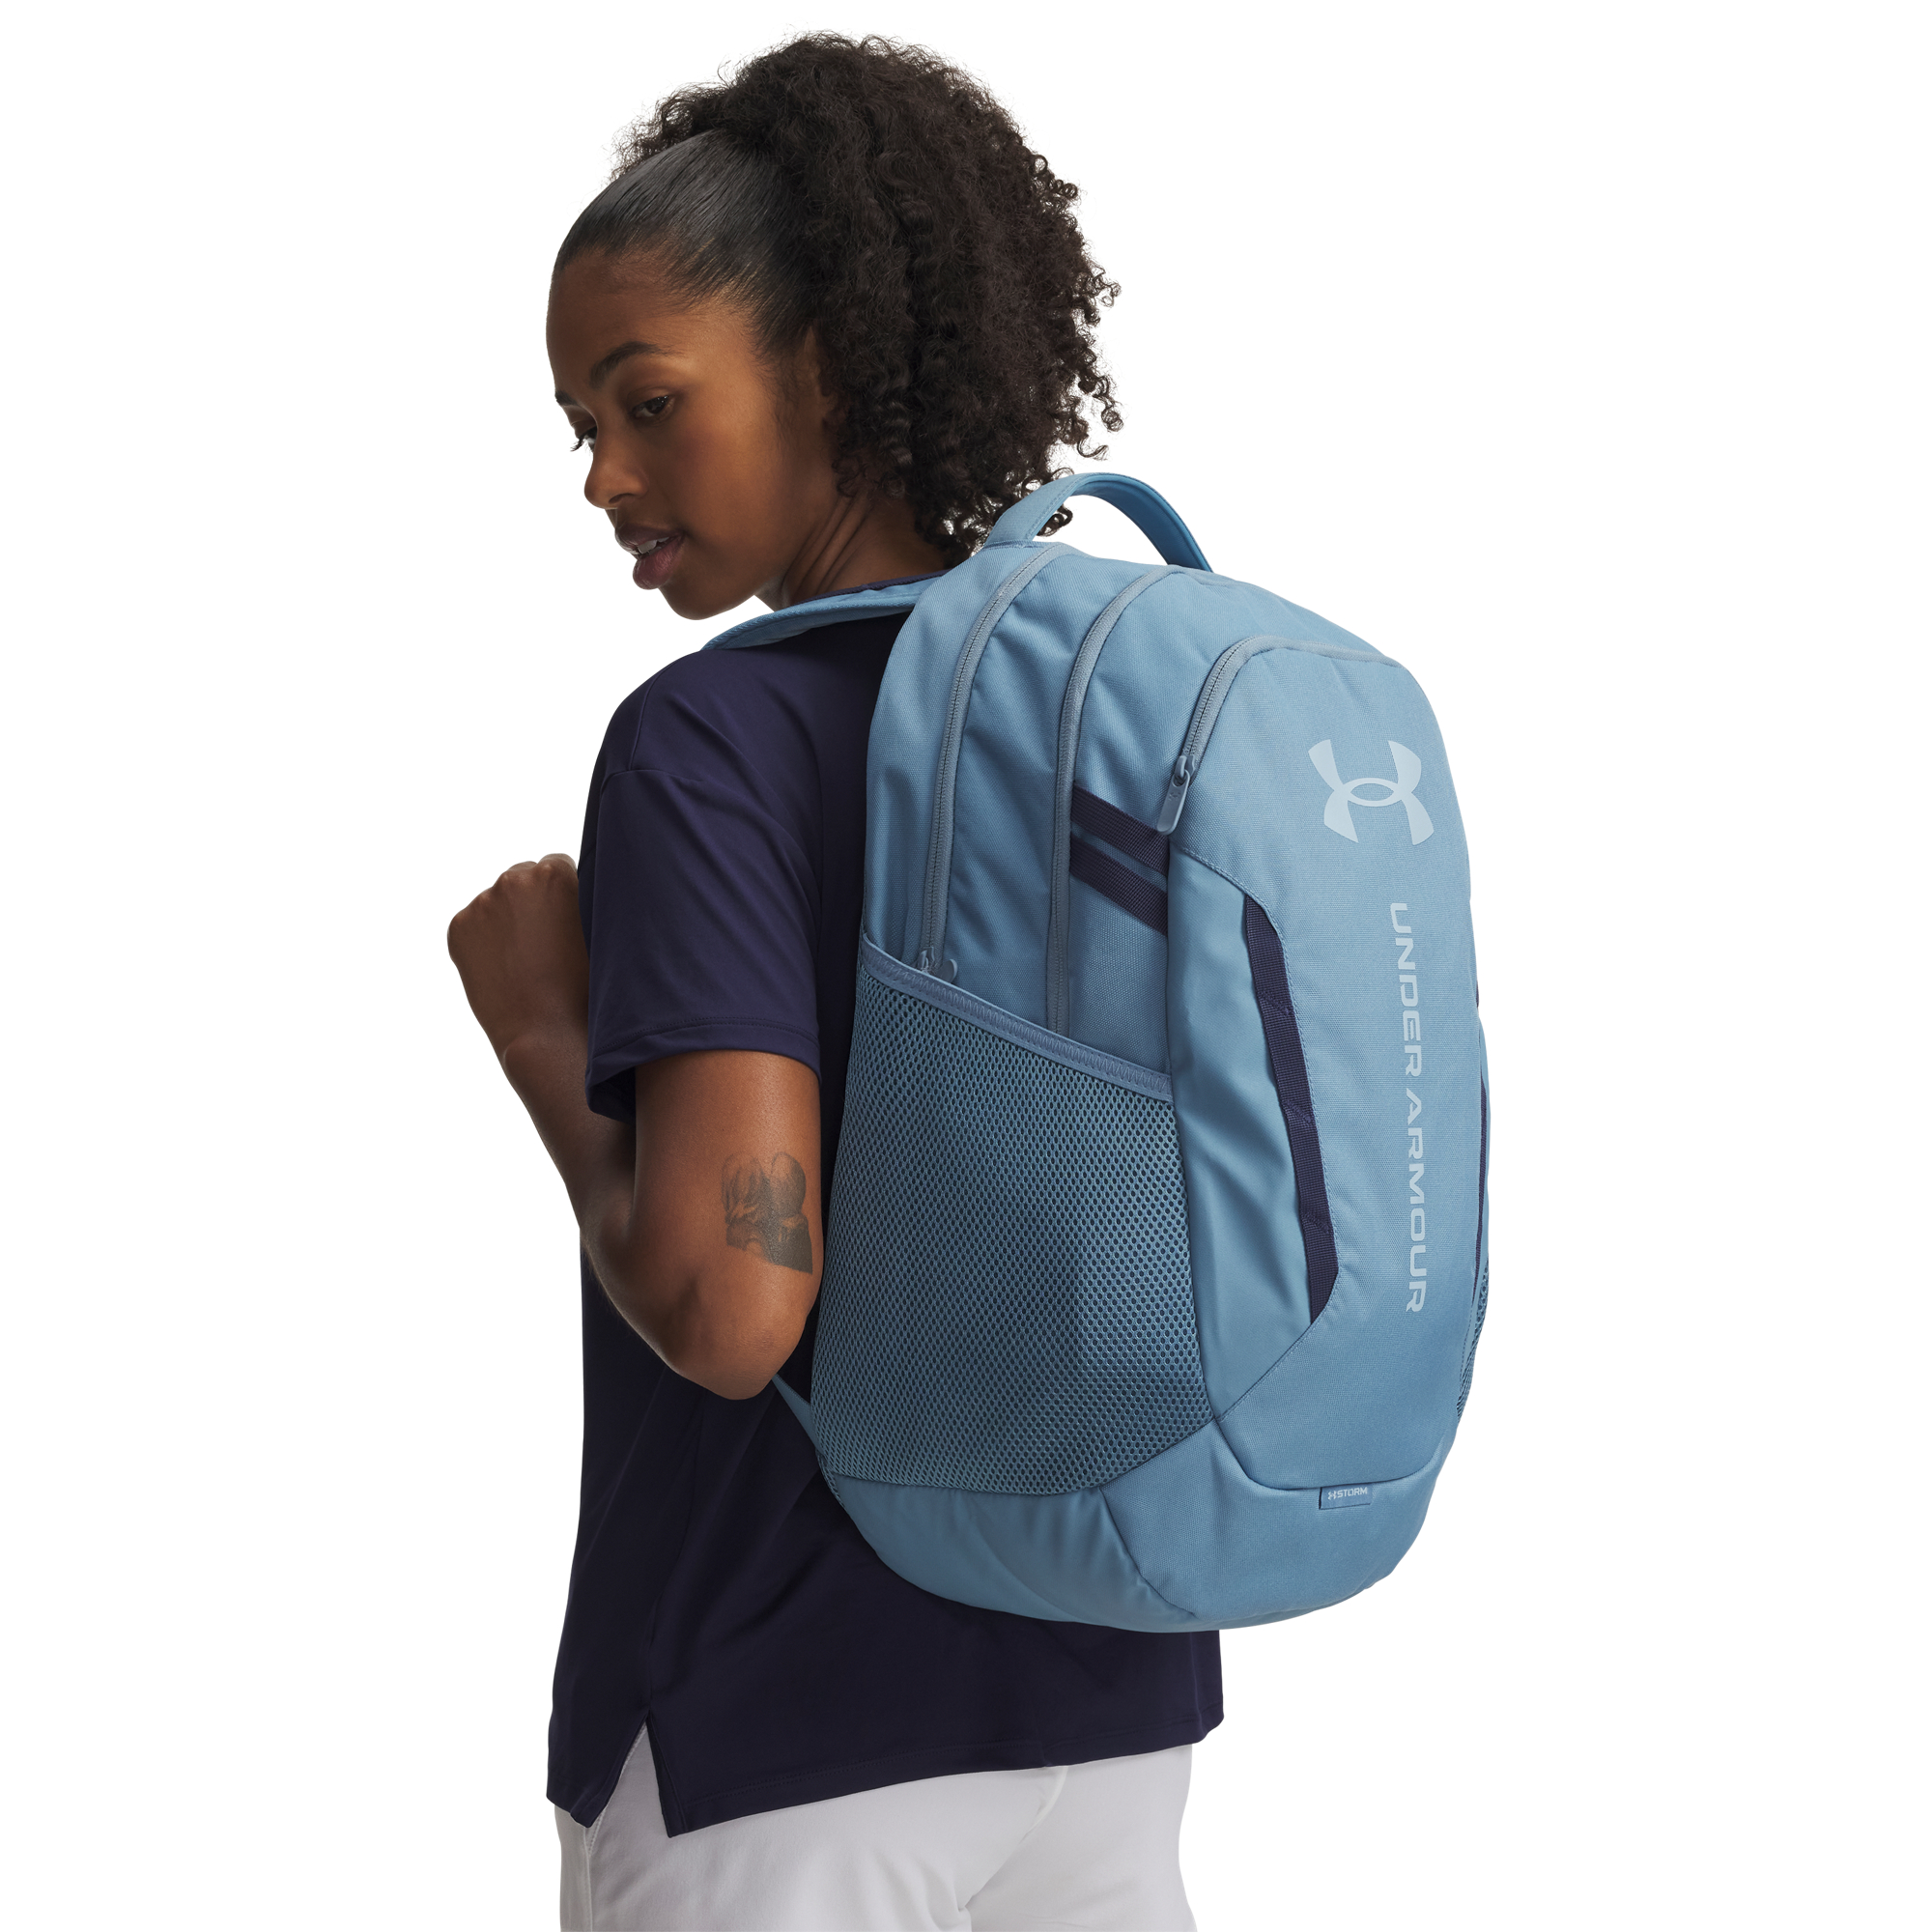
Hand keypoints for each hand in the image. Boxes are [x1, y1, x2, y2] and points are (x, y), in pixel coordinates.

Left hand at [447, 853, 588, 1063]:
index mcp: (554, 873)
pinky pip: (474, 924)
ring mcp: (482, 902)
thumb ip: (582, 898)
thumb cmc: (585, 987)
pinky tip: (503, 966)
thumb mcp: (598, 929)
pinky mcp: (459, 927)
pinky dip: (484, 940)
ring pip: (496, 902)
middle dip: (531, 901)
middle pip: (522, 877)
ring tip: (524, 960)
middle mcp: (514, 879)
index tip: (565, 918)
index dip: (562, 893)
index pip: (555, 863)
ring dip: (507, 919)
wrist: (546, 1033)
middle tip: (544, 941)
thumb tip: (569, 887)